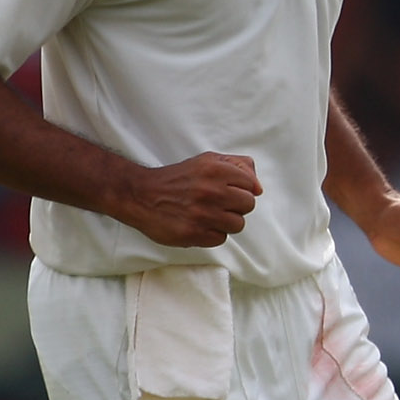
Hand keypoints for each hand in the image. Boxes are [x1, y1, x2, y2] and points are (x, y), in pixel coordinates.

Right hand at [118, 152, 258, 247]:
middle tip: (218, 204)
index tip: (227, 191)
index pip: (251, 185)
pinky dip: (211, 234)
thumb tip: (259, 188)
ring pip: (238, 224)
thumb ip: (237, 166)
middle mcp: (211, 190)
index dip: (242, 189)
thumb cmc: (178, 178)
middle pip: (248, 205)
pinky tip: (198, 224)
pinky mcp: (193, 233)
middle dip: (235, 206)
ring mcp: (202, 214)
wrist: (140, 195)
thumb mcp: (207, 161)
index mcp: (215, 169)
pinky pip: (220, 239)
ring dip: (225, 222)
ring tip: (208, 215)